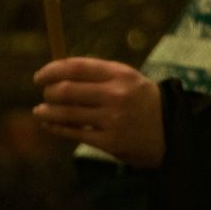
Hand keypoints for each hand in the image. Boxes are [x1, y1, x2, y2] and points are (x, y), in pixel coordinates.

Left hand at [32, 57, 164, 167]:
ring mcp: (112, 119)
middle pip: (67, 90)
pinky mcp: (110, 142)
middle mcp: (116, 95)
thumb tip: (58, 72)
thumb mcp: (127, 78)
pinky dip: (57, 127)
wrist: (171, 130)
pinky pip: (75, 133)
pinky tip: (49, 123)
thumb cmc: (142, 100)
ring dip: (47, 111)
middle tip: (44, 93)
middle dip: (49, 92)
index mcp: (120, 74)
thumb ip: (97, 74)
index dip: (52, 70)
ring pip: (67, 113)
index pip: (76, 67)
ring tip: (39, 110)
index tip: (40, 76)